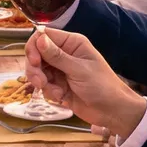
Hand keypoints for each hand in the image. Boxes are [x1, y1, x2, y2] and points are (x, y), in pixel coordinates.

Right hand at [26, 27, 146, 137]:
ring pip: (37, 70)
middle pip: (36, 54)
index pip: (43, 36)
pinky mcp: (58, 84)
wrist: (112, 111)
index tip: (34, 61)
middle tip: (41, 82)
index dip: (34, 47)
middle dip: (35, 69)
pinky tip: (61, 97)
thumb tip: (39, 38)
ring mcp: (60, 70)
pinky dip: (48, 91)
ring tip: (55, 92)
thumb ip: (57, 56)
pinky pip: (43, 84)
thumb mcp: (79, 70)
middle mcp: (64, 53)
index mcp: (72, 43)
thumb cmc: (102, 86)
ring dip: (41, 82)